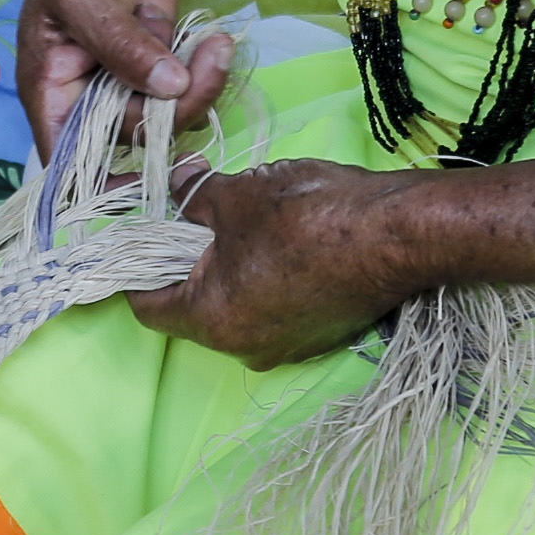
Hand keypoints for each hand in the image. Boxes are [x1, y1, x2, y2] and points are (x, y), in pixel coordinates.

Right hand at [19, 0, 234, 160]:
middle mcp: (88, 105)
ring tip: (217, 45)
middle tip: (209, 61)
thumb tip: (167, 86)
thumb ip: (120, 45)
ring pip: (170, 121)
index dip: (100, 184)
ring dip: (201, 89)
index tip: (144, 179)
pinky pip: (189, 97)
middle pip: (134, 139)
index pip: (67, 162)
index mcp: (52, 96)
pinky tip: (215, 46)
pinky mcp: (161, 76)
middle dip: (176, 109)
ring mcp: (128, 92)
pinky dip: (208, 76)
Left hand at [127, 159, 437, 368]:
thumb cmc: (308, 216)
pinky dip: (268, 277)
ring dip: (231, 267)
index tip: (134, 241)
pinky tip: (282, 237)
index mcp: (213, 322)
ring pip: (238, 306)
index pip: (149, 307)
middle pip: (194, 307)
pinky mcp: (323, 333)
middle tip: (188, 216)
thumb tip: (175, 188)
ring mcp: (289, 345)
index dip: (135, 271)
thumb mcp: (236, 194)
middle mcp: (246, 347)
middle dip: (188, 261)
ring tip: (240, 219)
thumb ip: (193, 196)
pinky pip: (277, 307)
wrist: (400, 234)